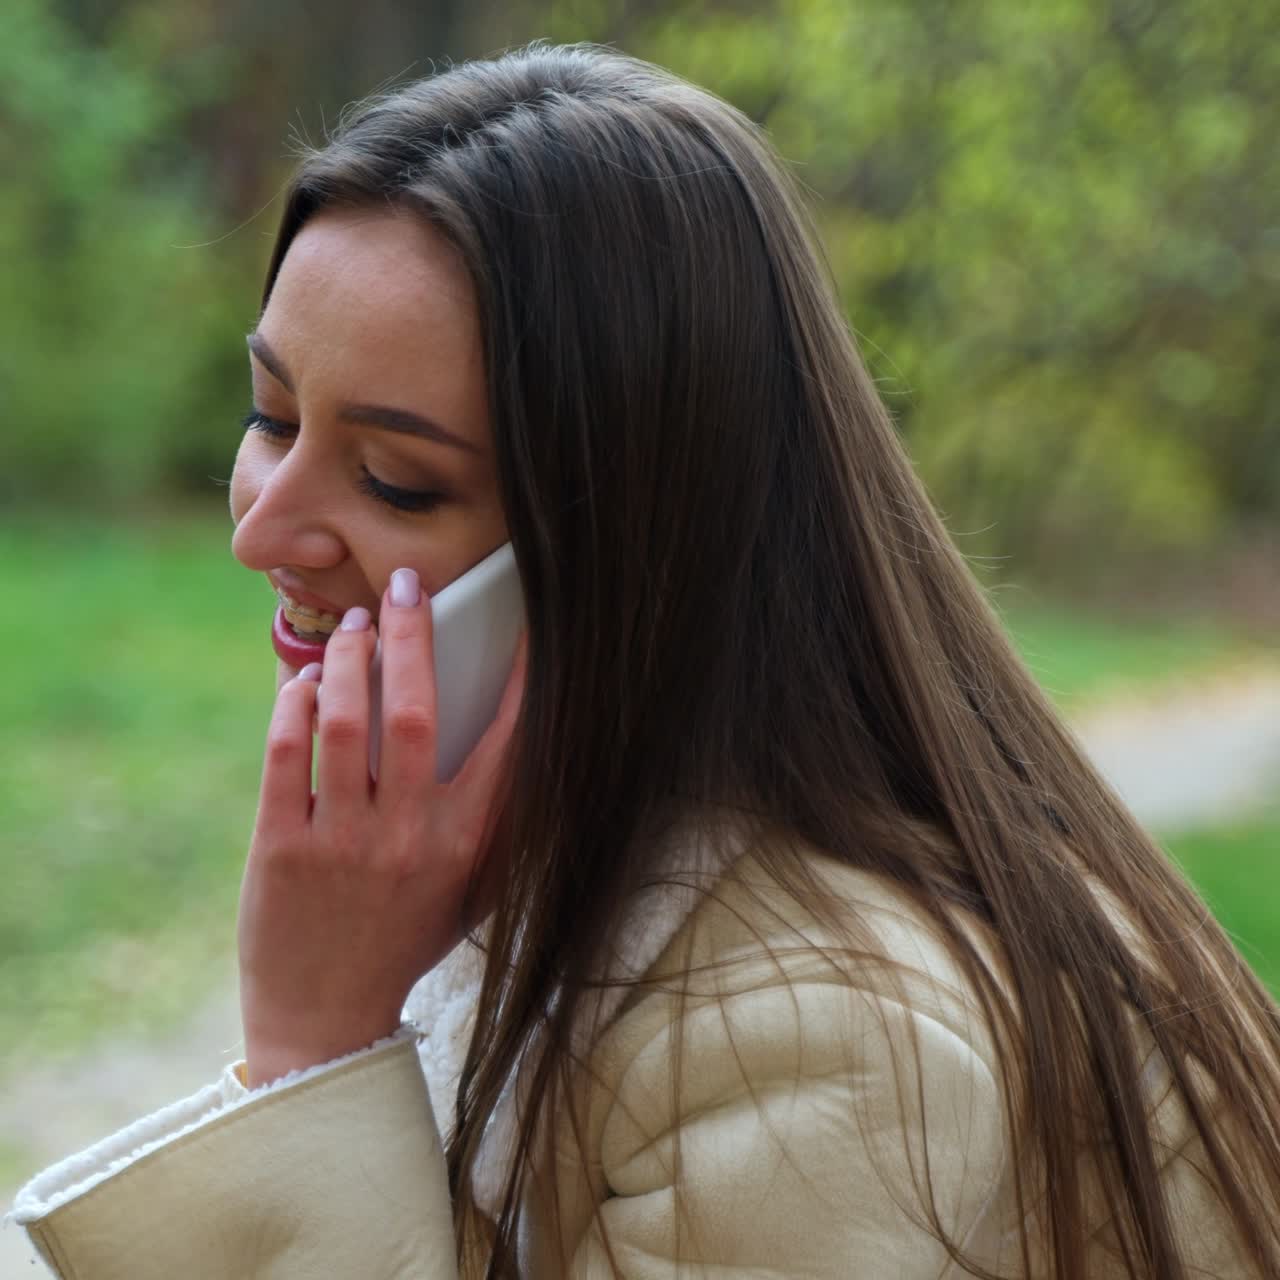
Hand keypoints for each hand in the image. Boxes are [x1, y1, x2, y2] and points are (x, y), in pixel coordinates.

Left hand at [237, 567, 525, 1086]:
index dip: (518, 679)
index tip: (521, 627)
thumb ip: (491, 827)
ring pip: (346, 723)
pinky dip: (293, 707)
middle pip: (416, 711)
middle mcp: (409, 837)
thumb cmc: (403, 944)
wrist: (326, 1023)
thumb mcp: (466, 893)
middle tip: (408, 584)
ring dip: (348, 658)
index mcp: (464, 844)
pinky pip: (286, 757)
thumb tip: (509, 746)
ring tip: (351, 623)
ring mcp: (342, 843)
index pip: (504, 744)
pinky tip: (302, 682)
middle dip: (414, 634)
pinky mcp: (282, 851)